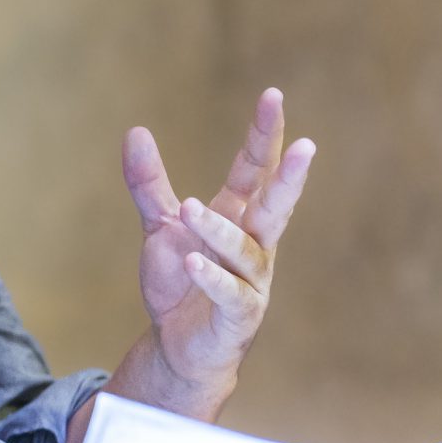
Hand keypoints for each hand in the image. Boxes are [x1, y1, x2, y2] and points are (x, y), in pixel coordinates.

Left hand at [119, 89, 314, 413]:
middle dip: (289, 175)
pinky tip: (192, 262)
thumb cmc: (180, 282)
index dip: (263, 135)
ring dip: (219, 230)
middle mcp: (253, 245)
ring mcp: (251, 281)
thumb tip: (135, 131)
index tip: (273, 96)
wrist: (178, 345)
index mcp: (239, 218)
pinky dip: (211, 277)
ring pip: (244, 250)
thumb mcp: (160, 226)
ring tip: (191, 208)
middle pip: (275, 204)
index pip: (254, 170)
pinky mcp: (238, 315)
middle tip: (305, 145)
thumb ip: (150, 184)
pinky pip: (229, 293)